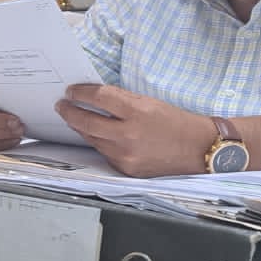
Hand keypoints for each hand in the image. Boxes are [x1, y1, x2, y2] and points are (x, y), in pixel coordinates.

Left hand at [55, 84, 215, 177]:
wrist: (198, 150)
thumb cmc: (176, 123)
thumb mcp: (150, 103)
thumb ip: (122, 100)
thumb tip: (96, 97)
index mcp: (137, 113)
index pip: (99, 98)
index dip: (81, 93)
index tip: (71, 91)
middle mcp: (128, 135)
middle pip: (87, 122)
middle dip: (69, 112)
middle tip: (61, 105)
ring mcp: (125, 155)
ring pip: (92, 139)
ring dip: (81, 128)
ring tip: (74, 118)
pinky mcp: (126, 169)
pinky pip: (104, 153)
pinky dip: (98, 142)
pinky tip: (97, 135)